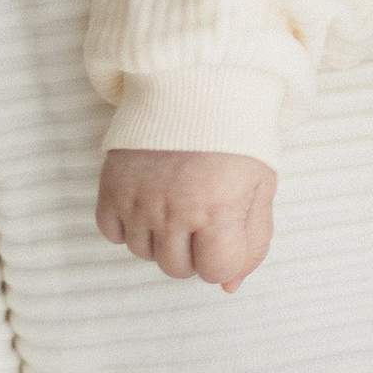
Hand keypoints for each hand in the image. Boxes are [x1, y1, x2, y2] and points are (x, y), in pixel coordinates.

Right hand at [95, 148, 278, 289]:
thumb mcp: (260, 188)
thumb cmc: (235, 138)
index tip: (225, 232)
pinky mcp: (112, 186)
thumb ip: (252, 242)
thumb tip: (229, 285)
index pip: (216, 272)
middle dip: (193, 252)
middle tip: (200, 217)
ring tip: (175, 203)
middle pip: (177, 269)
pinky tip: (148, 201)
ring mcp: (139, 199)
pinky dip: (128, 225)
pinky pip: (112, 233)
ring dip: (161, 239)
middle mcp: (175, 209)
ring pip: (143, 254)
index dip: (225, 257)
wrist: (195, 87)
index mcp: (219, 209)